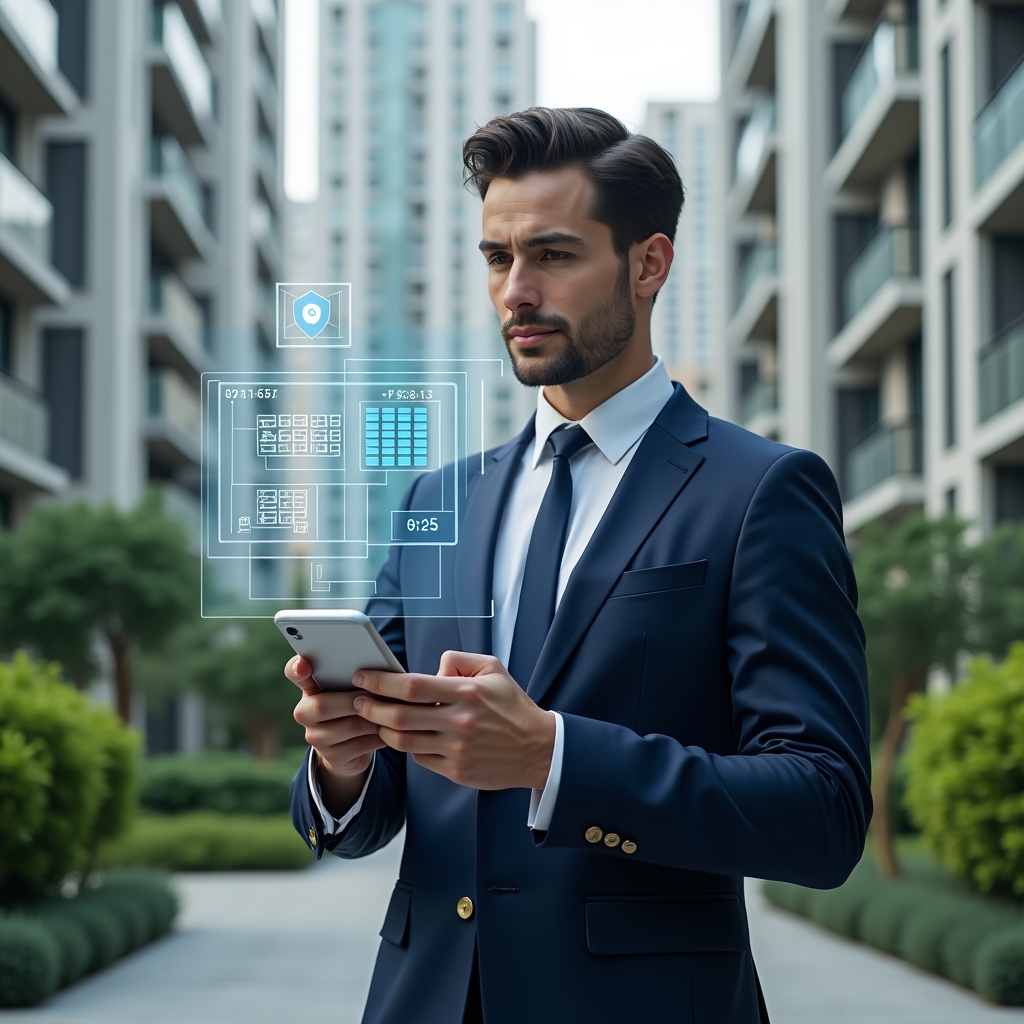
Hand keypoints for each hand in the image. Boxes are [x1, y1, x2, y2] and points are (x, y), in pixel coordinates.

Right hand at [287, 655, 387, 815]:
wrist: (350, 745)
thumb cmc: (354, 704)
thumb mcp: (351, 688)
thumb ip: (354, 675)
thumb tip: (377, 669)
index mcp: (309, 688)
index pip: (294, 673)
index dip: (296, 668)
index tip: (304, 664)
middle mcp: (305, 712)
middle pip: (323, 705)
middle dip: (354, 700)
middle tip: (378, 695)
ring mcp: (316, 737)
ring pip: (348, 727)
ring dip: (373, 719)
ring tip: (391, 713)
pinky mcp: (332, 757)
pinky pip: (359, 746)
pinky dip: (378, 737)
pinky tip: (388, 731)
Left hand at [351, 650, 555, 790]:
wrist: (538, 749)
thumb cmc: (512, 706)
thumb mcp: (493, 669)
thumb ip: (458, 661)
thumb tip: (428, 669)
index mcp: (466, 693)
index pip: (413, 686)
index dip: (381, 681)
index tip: (362, 676)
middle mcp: (459, 722)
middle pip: (400, 716)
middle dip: (370, 707)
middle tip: (354, 700)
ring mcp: (456, 749)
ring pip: (403, 741)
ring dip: (381, 729)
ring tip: (372, 718)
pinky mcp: (456, 771)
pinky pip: (419, 758)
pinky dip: (407, 747)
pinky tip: (402, 736)